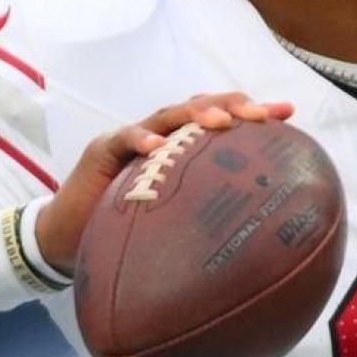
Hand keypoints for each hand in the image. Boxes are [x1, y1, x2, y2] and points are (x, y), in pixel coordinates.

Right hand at [35, 93, 292, 270]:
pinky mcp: (102, 151)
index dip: (253, 113)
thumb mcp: (176, 226)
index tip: (289, 114)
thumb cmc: (127, 231)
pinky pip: (123, 139)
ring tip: (220, 122)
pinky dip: (140, 139)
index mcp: (183, 149)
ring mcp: (132, 140)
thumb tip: (261, 251)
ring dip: (195, 114)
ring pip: (168, 115)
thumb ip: (208, 224)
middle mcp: (161, 136)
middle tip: (262, 114)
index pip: (222, 121)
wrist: (67, 241)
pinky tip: (157, 147)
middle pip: (201, 107)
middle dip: (233, 104)